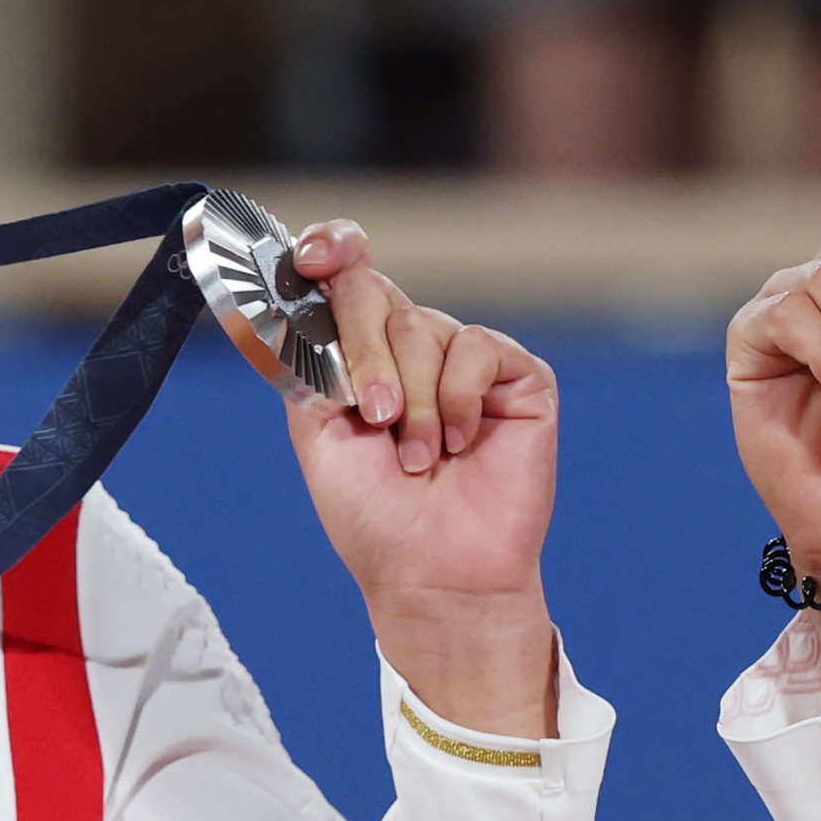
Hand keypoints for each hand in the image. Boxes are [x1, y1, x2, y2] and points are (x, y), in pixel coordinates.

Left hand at [282, 221, 559, 734]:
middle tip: (372, 416)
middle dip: (363, 351)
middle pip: (374, 290)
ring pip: (422, 326)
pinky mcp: (519, 376)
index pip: (348, 274)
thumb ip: (309, 359)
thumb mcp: (316, 431)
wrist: (432, 571)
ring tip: (419, 457)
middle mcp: (414, 347)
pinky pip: (476, 349)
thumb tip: (301, 296)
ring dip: (411, 401)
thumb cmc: (375, 515)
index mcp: (363, 354)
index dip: (331, 249)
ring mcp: (467, 360)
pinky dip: (456, 401)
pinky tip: (461, 445)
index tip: (312, 256)